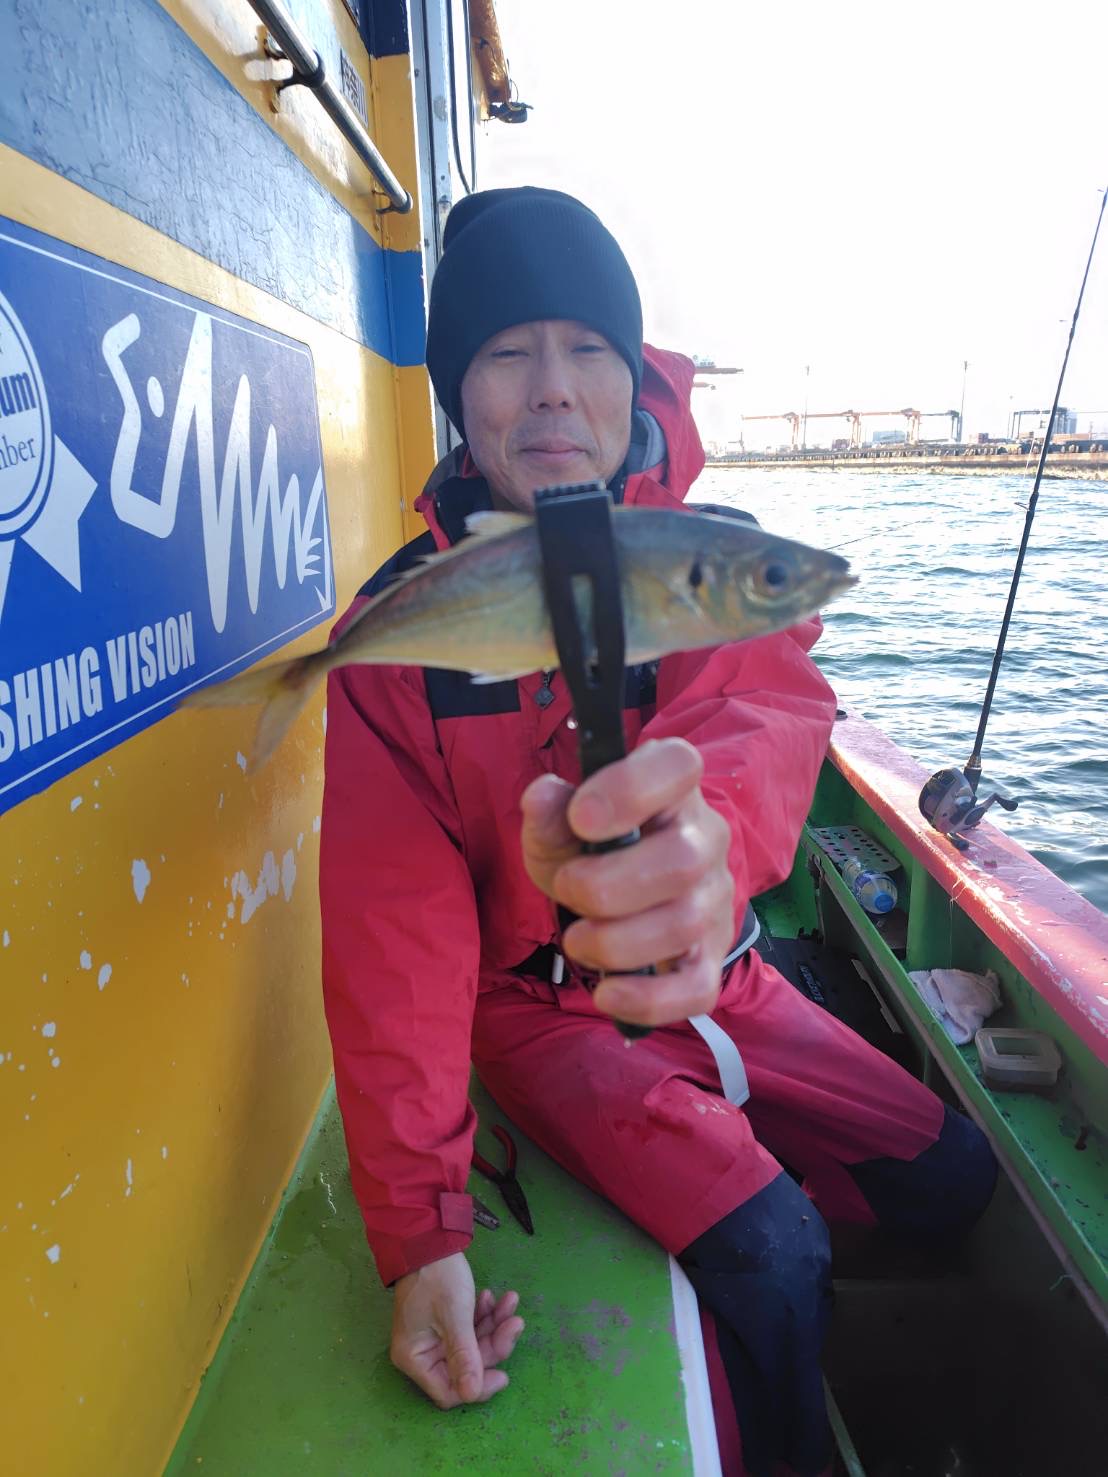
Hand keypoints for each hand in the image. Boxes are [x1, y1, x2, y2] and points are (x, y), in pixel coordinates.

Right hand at [390, 1252, 523, 1409]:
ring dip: (494, 1325)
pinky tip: (493, 1297)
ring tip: (510, 1301)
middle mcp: (423, 1353)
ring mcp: (435, 1337)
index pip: (449, 1392)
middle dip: (494, 1343)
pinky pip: (470, 1328)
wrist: (429, 1237)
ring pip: (473, 1344)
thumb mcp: (454, 1316)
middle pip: (467, 1366)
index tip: (504, 1374)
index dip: (478, 1386)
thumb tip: (471, 1395)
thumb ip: (464, 1356)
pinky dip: (485, 1315)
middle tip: (516, 1321)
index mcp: (415, 1358)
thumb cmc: (437, 1278)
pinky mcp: (446, 1322)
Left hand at [520, 737, 734, 1025]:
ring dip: (616, 942)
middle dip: (608, 886)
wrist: (622, 894)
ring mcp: (714, 901)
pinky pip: (698, 988)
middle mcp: (705, 839)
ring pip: (685, 925)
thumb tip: (542, 797)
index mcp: (672, 790)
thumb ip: (550, 811)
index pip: (680, 766)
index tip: (581, 817)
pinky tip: (607, 994)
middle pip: (682, 860)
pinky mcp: (709, 958)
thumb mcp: (560, 824)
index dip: (631, 789)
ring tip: (578, 940)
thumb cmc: (592, 848)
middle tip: (568, 888)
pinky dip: (649, 999)